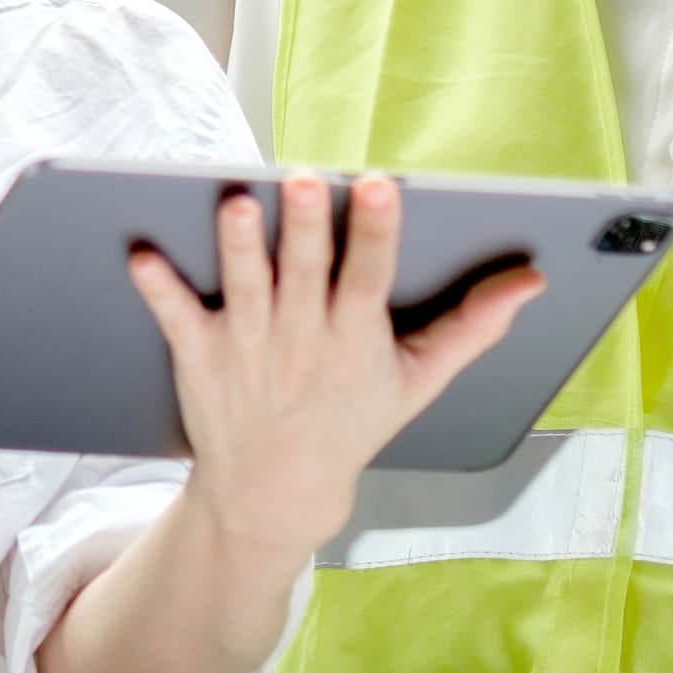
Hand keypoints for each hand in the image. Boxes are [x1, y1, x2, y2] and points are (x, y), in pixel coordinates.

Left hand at [125, 174, 539, 560]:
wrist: (275, 491)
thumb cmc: (352, 421)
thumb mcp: (420, 380)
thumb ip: (474, 326)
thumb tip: (531, 280)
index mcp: (356, 339)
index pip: (370, 279)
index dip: (376, 234)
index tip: (378, 187)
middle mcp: (302, 341)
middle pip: (306, 275)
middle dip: (308, 230)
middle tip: (306, 181)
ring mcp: (248, 350)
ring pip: (244, 289)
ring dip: (239, 249)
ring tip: (237, 204)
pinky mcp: (200, 357)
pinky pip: (176, 318)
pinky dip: (159, 289)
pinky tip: (142, 253)